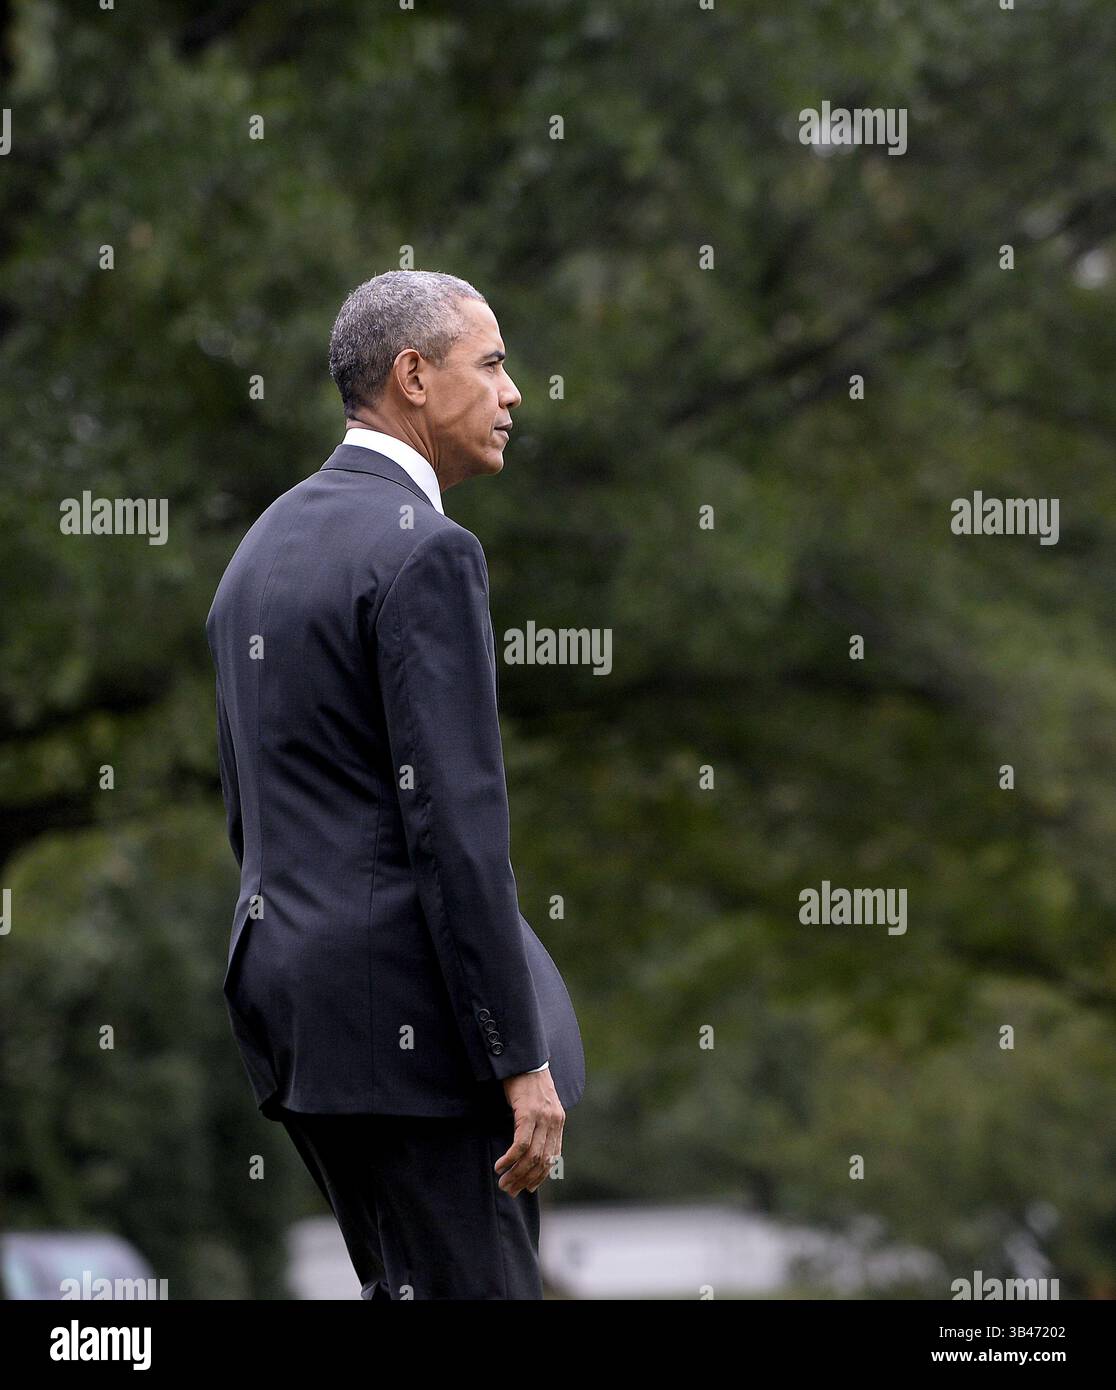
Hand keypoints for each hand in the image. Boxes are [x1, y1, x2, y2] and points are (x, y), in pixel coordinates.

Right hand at [494, 1068, 564, 1195]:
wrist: (524, 1060)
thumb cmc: (527, 1084)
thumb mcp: (538, 1107)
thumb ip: (539, 1127)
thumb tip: (530, 1154)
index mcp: (558, 1122)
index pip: (552, 1158)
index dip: (540, 1177)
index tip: (527, 1188)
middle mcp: (554, 1121)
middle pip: (541, 1161)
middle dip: (525, 1179)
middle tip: (509, 1189)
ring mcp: (543, 1117)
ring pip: (531, 1156)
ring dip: (516, 1173)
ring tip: (503, 1182)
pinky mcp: (528, 1113)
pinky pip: (520, 1144)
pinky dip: (510, 1158)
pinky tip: (500, 1165)